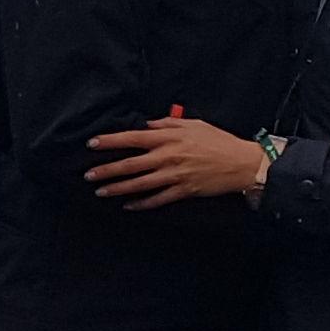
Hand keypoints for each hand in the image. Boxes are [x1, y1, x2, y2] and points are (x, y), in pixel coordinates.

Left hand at [85, 112, 270, 208]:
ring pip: (139, 184)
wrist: (241, 163)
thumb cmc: (218, 141)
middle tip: (88, 175)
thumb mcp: (193, 124)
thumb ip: (167, 124)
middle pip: (130, 164)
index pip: (133, 139)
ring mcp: (175, 176)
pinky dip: (141, 204)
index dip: (111, 141)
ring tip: (100, 191)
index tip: (92, 144)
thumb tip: (147, 126)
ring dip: (117, 188)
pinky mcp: (183, 191)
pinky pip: (157, 200)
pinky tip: (128, 206)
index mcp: (169, 139)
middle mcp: (168, 157)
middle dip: (107, 170)